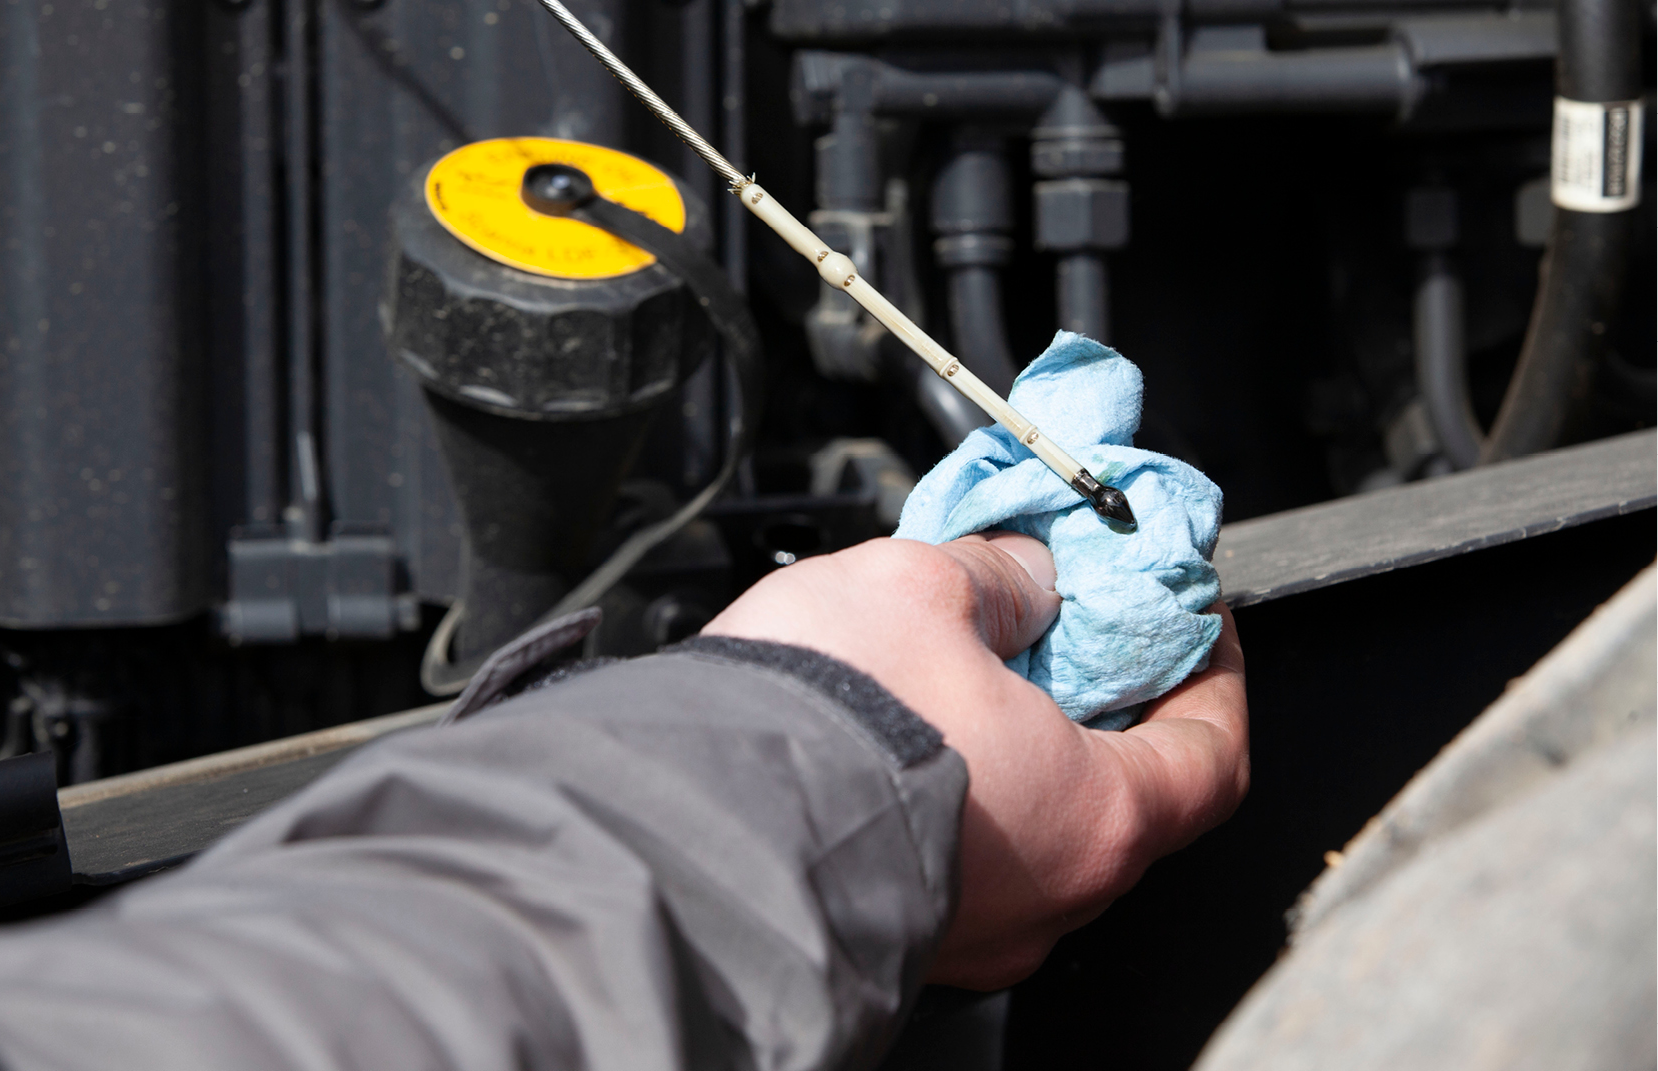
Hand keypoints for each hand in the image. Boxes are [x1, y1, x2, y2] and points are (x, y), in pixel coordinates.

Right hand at [701, 533, 1248, 989]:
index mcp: (1093, 816)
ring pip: (1036, 829)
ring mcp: (975, 932)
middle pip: (1126, 795)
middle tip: (1074, 631)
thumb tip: (1027, 575)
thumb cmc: (818, 722)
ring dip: (1027, 748)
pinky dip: (964, 791)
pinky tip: (912, 731)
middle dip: (1106, 703)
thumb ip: (999, 576)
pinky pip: (964, 858)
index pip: (1212, 756)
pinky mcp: (903, 935)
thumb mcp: (921, 589)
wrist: (682, 827)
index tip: (1191, 625)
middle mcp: (1049, 898)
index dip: (1215, 678)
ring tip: (975, 668)